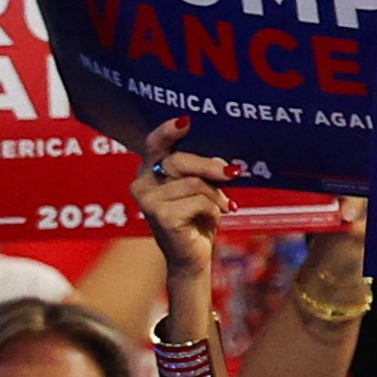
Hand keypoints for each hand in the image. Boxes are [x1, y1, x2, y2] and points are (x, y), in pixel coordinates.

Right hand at [136, 118, 236, 278]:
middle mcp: (141, 183)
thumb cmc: (198, 215)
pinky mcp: (160, 217)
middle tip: (235, 173)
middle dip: (212, 167)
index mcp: (150, 170)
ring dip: (216, 194)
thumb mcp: (202, 185)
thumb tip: (224, 165)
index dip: (168, 131)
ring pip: (194, 182)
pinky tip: (214, 217)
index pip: (155, 144)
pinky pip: (198, 201)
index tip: (186, 121)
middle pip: (180, 160)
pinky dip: (214, 208)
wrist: (192, 255)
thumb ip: (204, 168)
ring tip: (223, 205)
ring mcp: (148, 201)